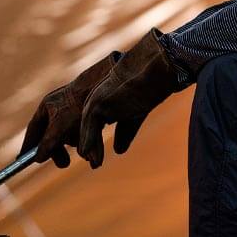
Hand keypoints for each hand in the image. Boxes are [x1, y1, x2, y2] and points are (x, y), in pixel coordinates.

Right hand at [19, 52, 120, 166]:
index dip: (29, 145)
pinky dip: (88, 142)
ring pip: (71, 136)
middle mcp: (59, 108)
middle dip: (59, 151)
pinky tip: (95, 149)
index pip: (34, 130)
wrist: (104, 87)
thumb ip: (47, 143)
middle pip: (53, 136)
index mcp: (47, 106)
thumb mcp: (58, 127)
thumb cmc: (77, 105)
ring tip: (84, 155)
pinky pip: (85, 133)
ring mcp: (75, 111)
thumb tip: (37, 158)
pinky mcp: (91, 115)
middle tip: (64, 163)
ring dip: (75, 146)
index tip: (23, 160)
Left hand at [77, 29, 184, 168]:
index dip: (92, 142)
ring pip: (86, 132)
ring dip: (90, 150)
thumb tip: (118, 151)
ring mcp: (93, 103)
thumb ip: (124, 132)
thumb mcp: (132, 115)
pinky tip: (92, 157)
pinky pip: (91, 131)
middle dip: (88, 147)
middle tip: (94, 164)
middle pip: (84, 129)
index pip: (89, 126)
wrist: (152, 72)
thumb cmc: (146, 90)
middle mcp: (92, 102)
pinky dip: (91, 145)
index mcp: (98, 103)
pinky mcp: (98, 105)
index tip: (94, 159)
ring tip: (96, 164)